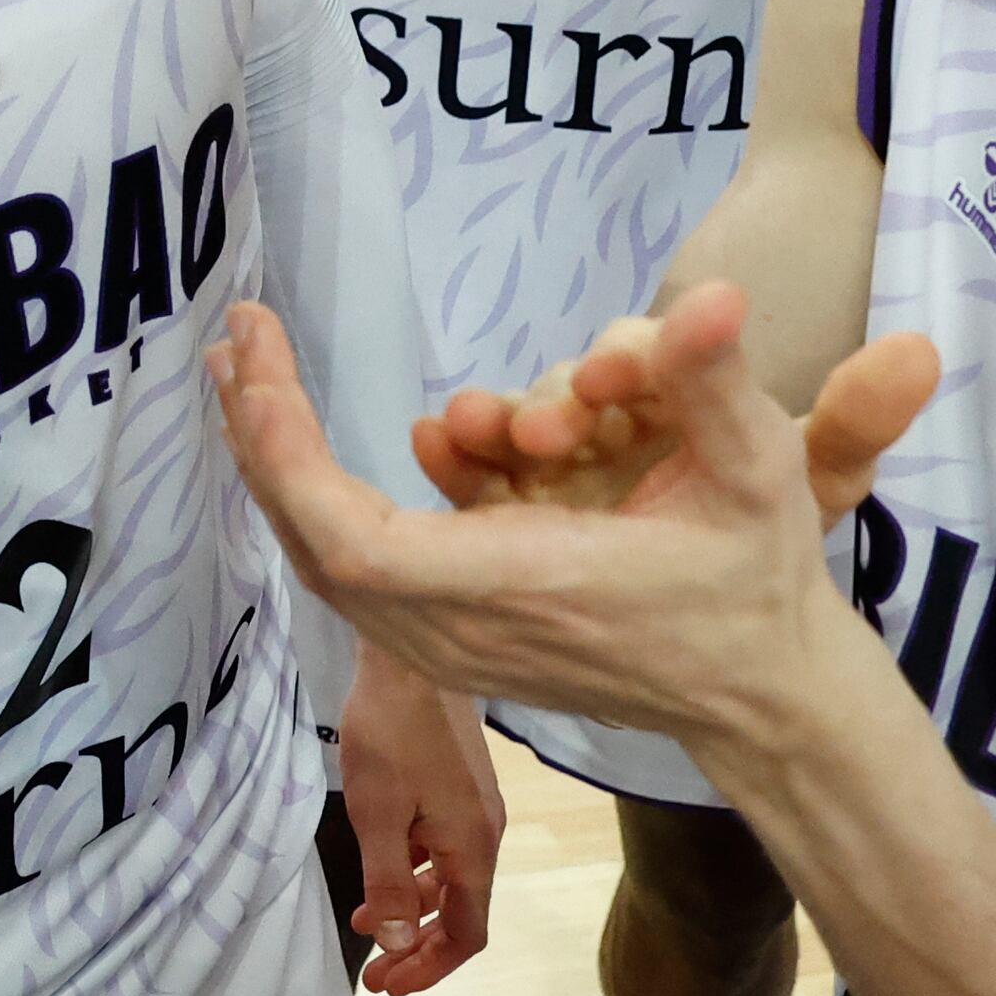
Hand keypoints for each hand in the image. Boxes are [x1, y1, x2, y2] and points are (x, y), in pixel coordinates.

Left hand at [208, 285, 932, 748]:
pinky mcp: (451, 641)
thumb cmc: (754, 582)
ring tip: (246, 370)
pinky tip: (296, 432)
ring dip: (280, 463)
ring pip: (326, 558)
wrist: (759, 697)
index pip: (357, 542)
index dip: (292, 460)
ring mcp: (448, 645)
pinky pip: (357, 569)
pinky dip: (316, 498)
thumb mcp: (759, 474)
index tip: (259, 367)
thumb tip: (713, 298)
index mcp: (522, 586)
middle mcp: (464, 628)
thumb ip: (716, 387)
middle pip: (316, 542)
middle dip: (265, 436)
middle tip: (236, 339)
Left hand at [333, 646, 502, 995]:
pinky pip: (442, 848)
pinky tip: (381, 870)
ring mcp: (475, 808)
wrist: (409, 656)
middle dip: (419, 946)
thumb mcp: (377, 815)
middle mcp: (485, 834)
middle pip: (461, 911)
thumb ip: (389, 883)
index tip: (390, 985)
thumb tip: (401, 944)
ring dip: (411, 908)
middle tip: (376, 973)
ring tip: (365, 923)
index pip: (467, 932)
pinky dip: (413, 870)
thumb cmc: (390, 733)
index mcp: (472, 848)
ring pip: (448, 879)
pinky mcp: (459, 786)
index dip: (431, 967)